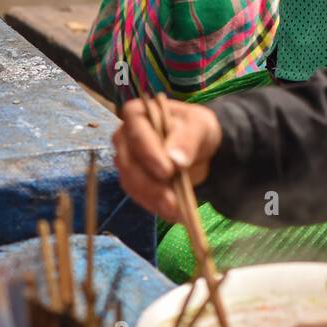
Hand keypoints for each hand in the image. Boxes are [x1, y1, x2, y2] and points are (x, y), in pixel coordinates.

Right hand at [112, 98, 222, 218]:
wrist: (201, 151)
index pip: (136, 134)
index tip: (168, 171)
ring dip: (154, 199)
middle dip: (151, 184)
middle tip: (173, 199)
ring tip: (177, 209)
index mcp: (137, 114)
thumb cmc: (196, 130)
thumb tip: (176, 160)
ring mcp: (127, 162)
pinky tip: (174, 212)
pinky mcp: (134, 182)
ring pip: (131, 183)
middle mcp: (125, 138)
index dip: (149, 153)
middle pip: (129, 163)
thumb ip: (188, 139)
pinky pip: (139, 197)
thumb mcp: (200, 126)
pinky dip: (156, 206)